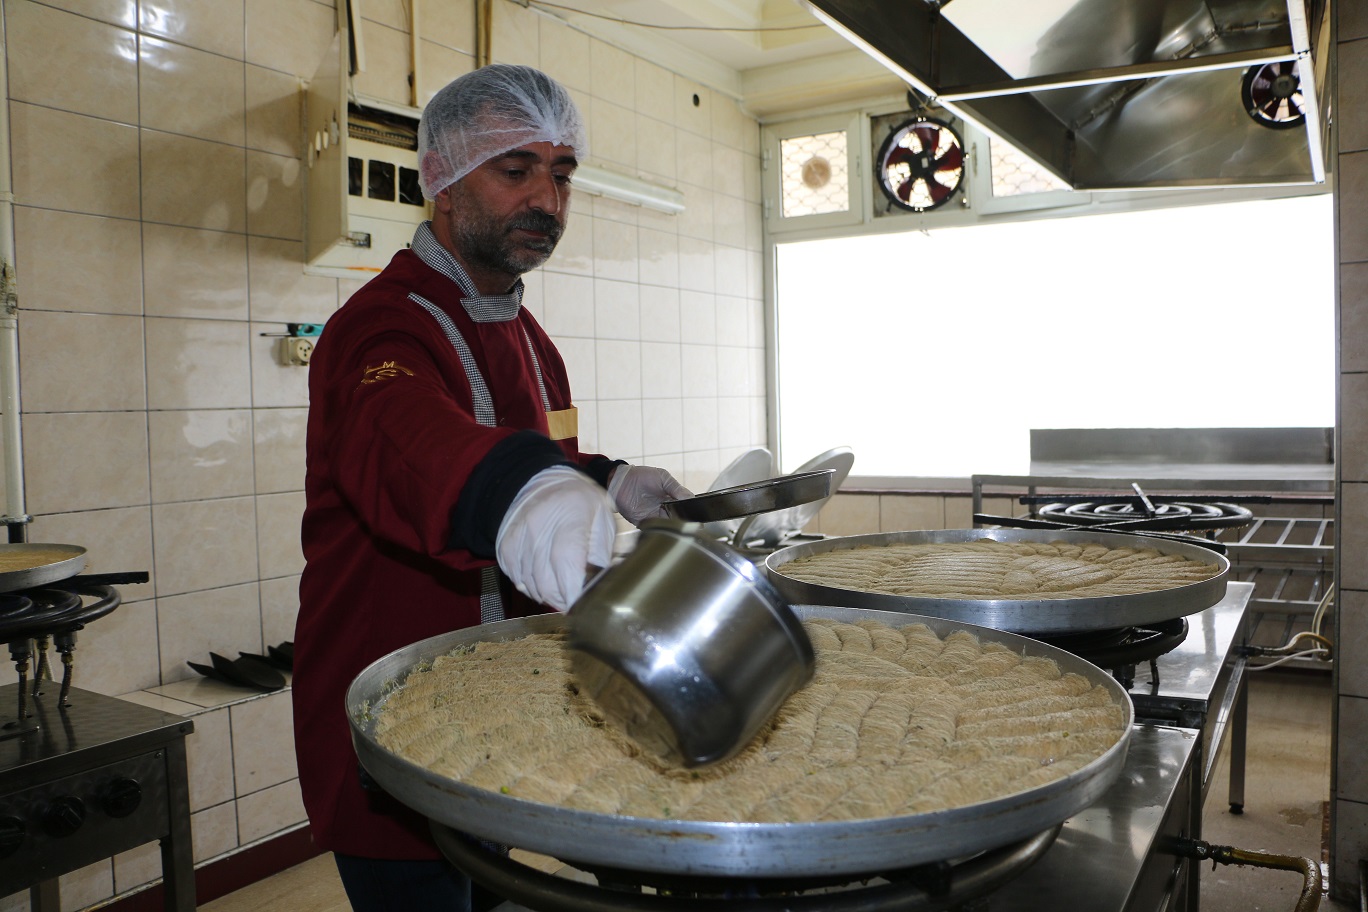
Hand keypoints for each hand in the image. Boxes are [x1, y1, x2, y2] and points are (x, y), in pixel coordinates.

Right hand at [495, 466, 616, 611]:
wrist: (543, 482)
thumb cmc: (579, 504)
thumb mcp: (602, 520)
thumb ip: (602, 554)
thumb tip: (597, 587)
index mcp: (570, 516)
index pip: (566, 562)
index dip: (571, 591)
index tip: (579, 605)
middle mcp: (539, 525)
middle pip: (545, 580)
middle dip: (560, 599)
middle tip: (571, 601)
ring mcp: (519, 535)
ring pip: (529, 583)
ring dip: (545, 594)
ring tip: (558, 589)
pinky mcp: (505, 544)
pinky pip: (515, 578)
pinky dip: (529, 586)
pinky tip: (541, 579)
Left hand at [608, 465, 693, 524]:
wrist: (620, 480)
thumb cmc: (642, 476)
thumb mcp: (662, 477)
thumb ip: (676, 488)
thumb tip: (691, 497)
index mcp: (671, 499)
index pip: (684, 509)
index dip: (690, 513)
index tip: (696, 516)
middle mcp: (664, 510)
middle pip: (677, 520)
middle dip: (682, 522)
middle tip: (686, 522)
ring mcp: (653, 517)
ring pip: (666, 527)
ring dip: (671, 528)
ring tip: (676, 526)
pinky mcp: (642, 522)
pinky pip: (653, 530)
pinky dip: (658, 531)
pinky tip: (663, 529)